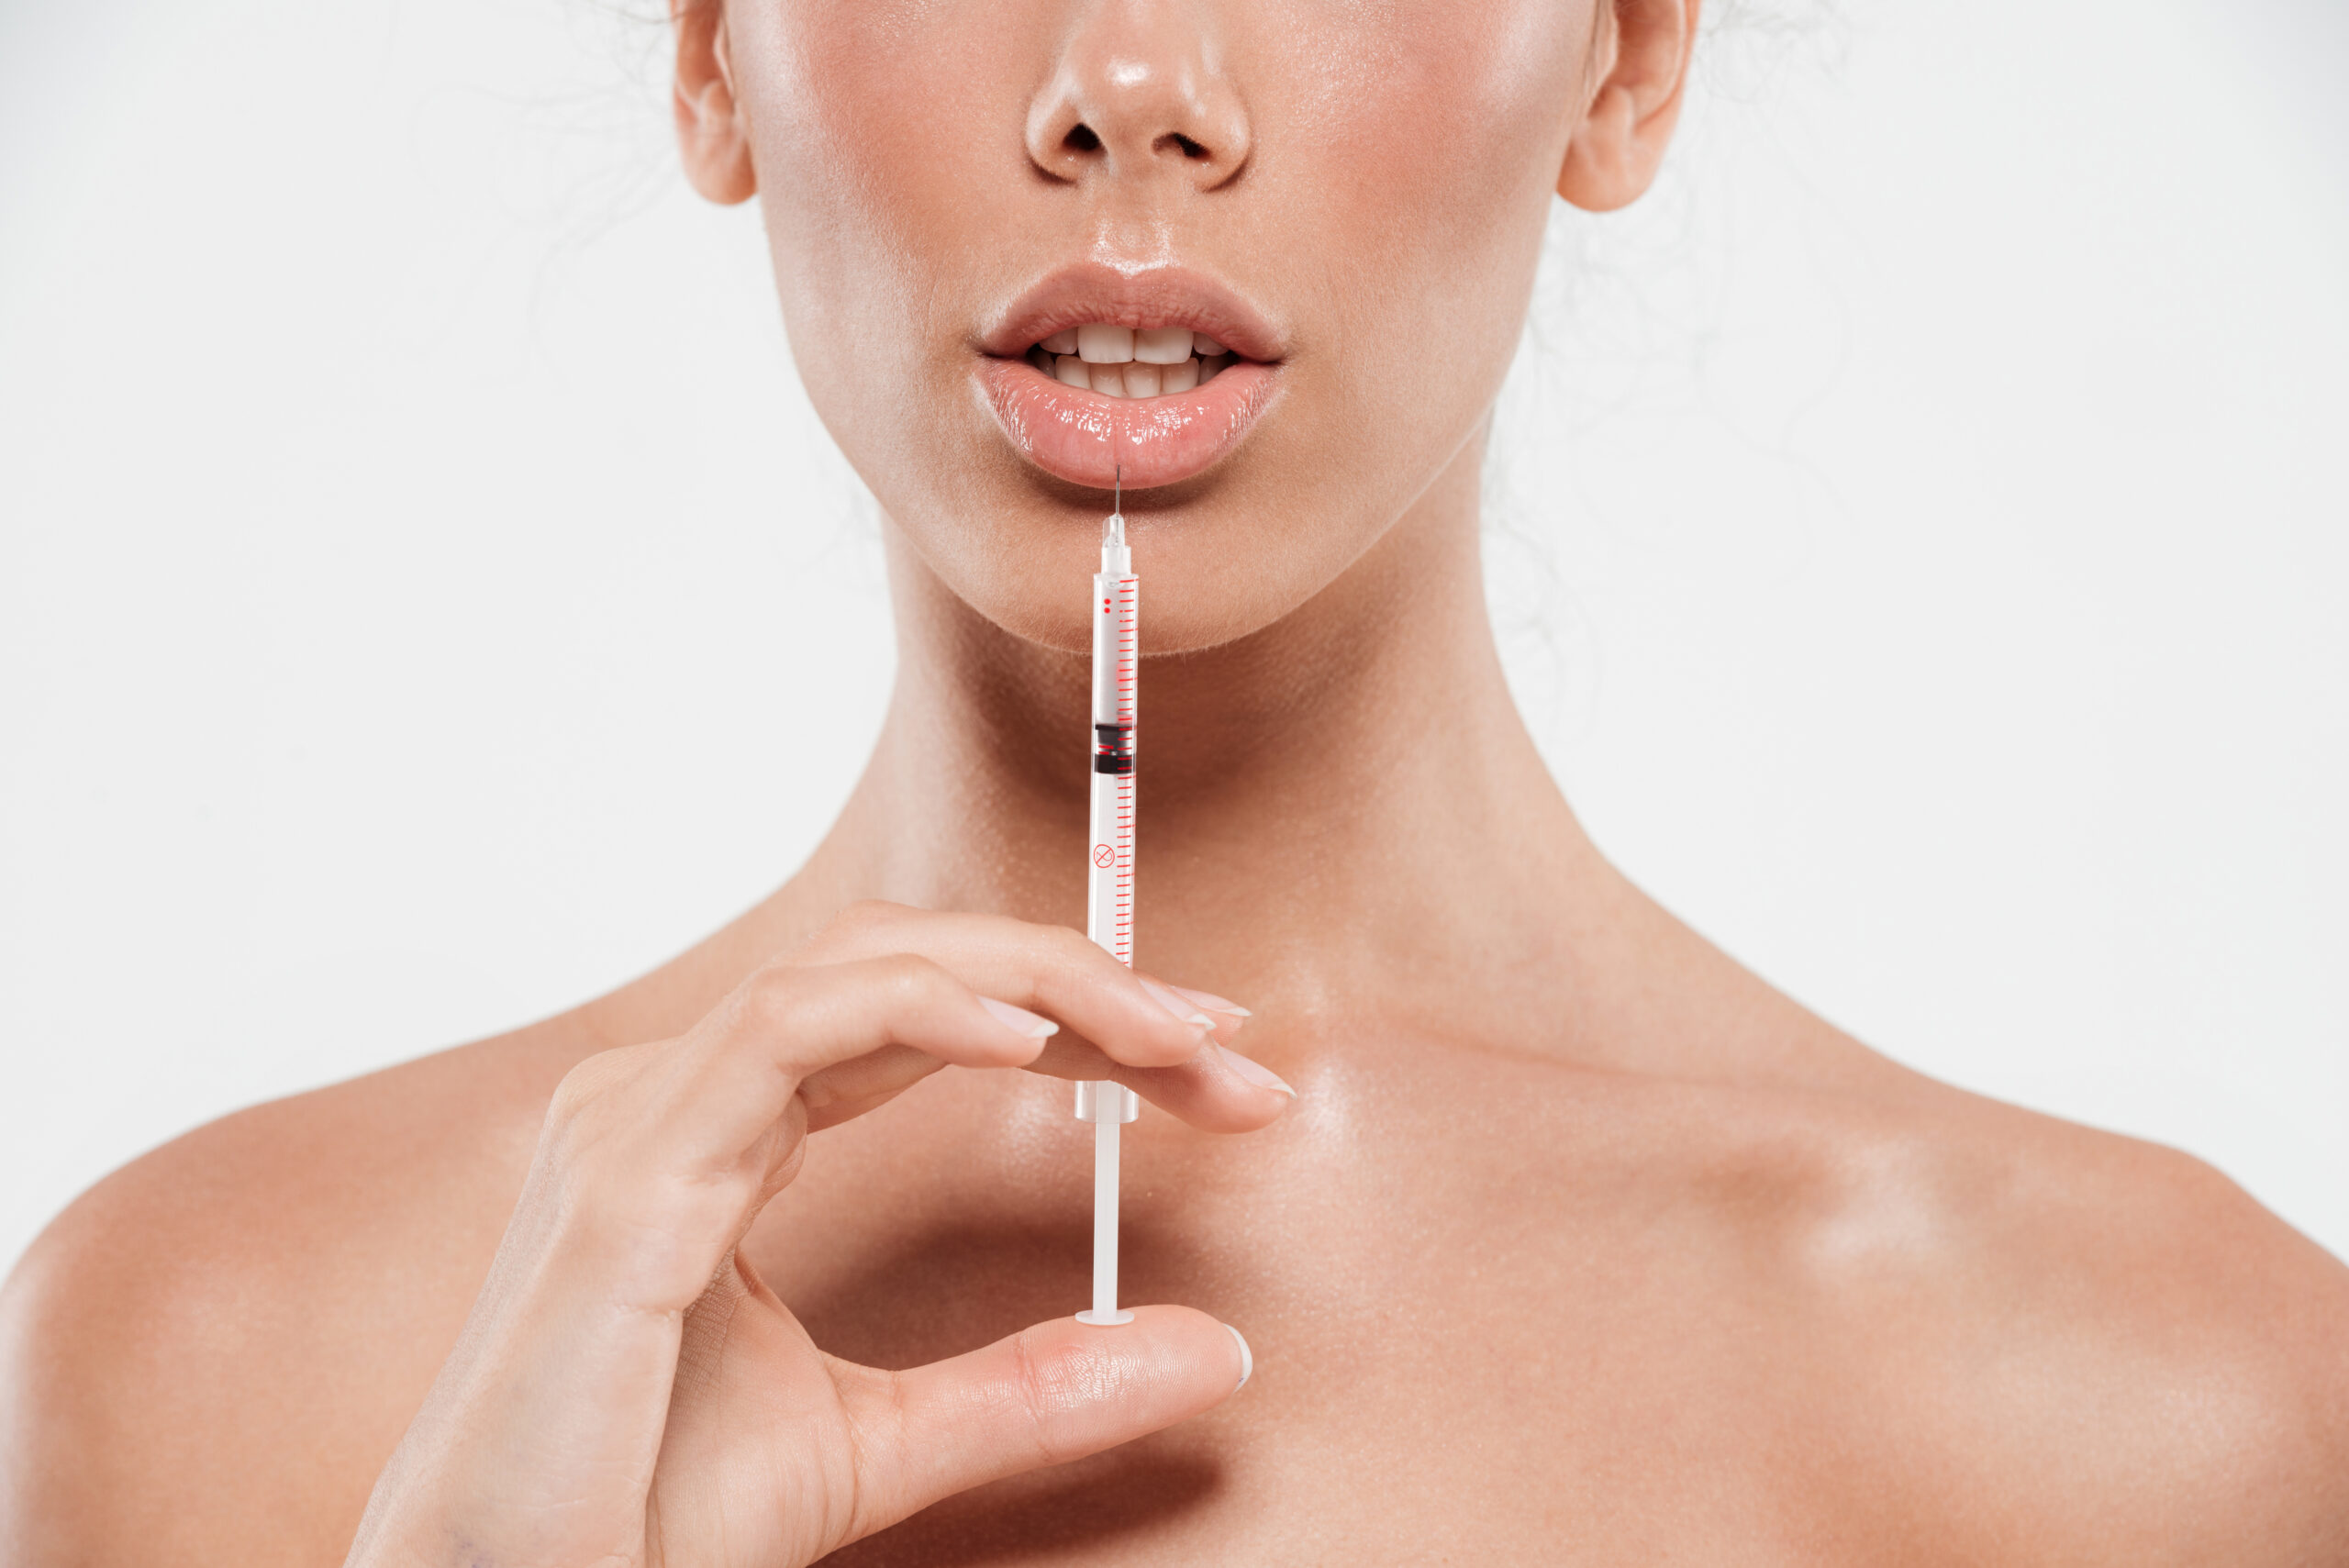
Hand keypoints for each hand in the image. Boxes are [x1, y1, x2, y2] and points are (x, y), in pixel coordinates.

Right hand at [343, 902, 1285, 1567]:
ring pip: (859, 967)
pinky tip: (1036, 1045)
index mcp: (718, 1130)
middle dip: (1077, 983)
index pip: (916, 1017)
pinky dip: (920, 1012)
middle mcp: (674, 1095)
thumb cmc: (641, 1522)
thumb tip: (1213, 1349)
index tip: (1207, 1057)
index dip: (1069, 1016)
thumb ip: (1035, 1386)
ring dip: (1033, 983)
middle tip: (1224, 1037)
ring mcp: (641, 1117)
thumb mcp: (881, 1444)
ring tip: (1166, 1032)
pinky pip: (787, 1031)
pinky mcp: (628, 1173)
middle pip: (903, 965)